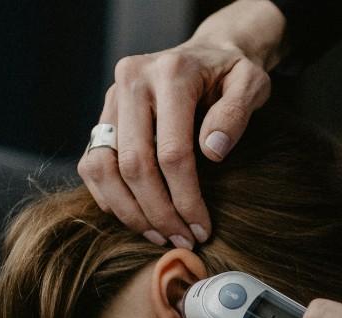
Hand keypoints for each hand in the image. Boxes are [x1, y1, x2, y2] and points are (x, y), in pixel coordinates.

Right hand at [79, 0, 284, 248]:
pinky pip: (91, 165)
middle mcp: (131, 80)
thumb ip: (236, 113)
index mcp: (170, 73)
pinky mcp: (102, 115)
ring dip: (129, 212)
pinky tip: (139, 218)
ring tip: (159, 236)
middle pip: (132, 164)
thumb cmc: (232, 73)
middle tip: (181, 240)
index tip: (202, 228)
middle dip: (157, 212)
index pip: (171, 151)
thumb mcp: (251, 83)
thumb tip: (212, 152)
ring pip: (102, 168)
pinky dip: (110, 198)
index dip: (186, 198)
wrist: (209, 52)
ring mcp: (111, 98)